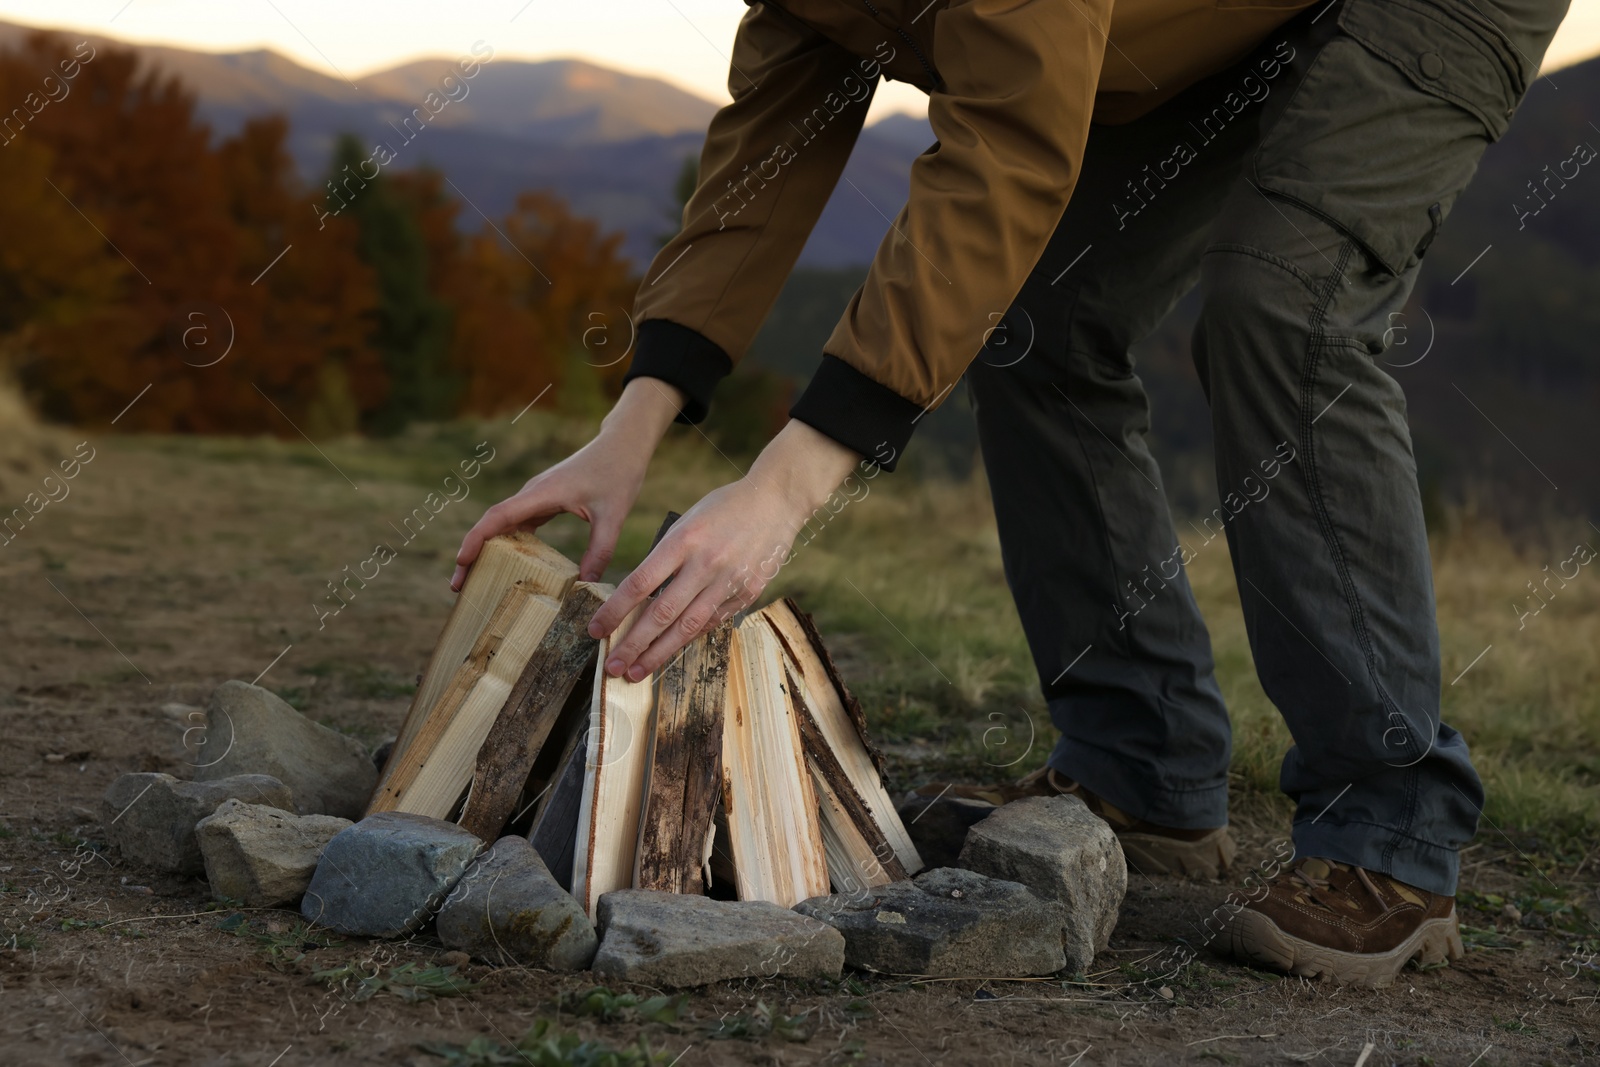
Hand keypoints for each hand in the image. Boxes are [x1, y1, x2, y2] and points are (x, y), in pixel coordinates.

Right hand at [451, 378, 685, 587]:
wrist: (622, 445)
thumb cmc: (618, 474)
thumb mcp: (613, 516)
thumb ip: (600, 550)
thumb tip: (586, 585)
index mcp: (542, 493)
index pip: (499, 516)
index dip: (476, 538)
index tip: (461, 561)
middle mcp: (532, 493)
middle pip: (492, 523)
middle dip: (472, 553)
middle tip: (458, 586)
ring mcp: (536, 496)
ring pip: (503, 524)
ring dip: (487, 550)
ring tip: (475, 582)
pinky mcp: (544, 500)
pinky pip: (519, 524)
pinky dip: (509, 544)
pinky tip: (508, 566)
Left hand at [589, 418, 860, 679]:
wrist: (777, 499)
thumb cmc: (725, 506)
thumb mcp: (687, 520)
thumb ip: (667, 554)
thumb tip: (643, 593)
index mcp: (683, 540)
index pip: (640, 583)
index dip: (615, 610)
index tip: (596, 629)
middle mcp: (705, 564)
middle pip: (661, 613)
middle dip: (633, 644)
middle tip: (612, 667)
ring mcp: (729, 581)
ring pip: (687, 627)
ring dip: (659, 653)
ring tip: (637, 672)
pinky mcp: (748, 592)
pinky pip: (714, 620)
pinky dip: (692, 636)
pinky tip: (673, 649)